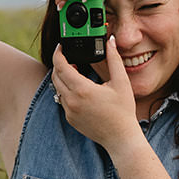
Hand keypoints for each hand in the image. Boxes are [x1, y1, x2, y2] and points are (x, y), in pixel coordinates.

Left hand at [51, 38, 142, 155]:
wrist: (120, 138)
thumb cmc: (123, 110)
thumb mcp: (121, 82)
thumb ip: (114, 59)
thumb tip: (110, 41)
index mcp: (82, 89)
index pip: (61, 66)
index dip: (58, 54)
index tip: (61, 46)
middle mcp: (72, 101)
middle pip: (55, 76)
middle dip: (60, 64)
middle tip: (71, 58)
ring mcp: (69, 111)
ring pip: (57, 89)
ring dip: (62, 78)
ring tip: (76, 72)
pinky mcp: (70, 119)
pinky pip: (62, 100)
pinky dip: (66, 91)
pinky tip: (80, 90)